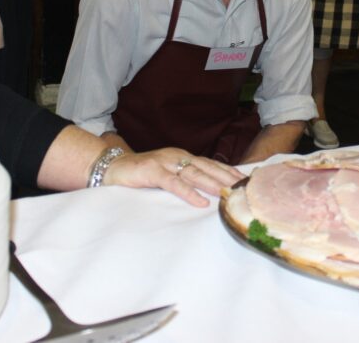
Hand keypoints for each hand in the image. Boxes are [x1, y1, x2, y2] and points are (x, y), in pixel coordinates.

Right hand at [104, 147, 244, 206]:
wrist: (112, 167)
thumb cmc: (142, 174)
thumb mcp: (168, 174)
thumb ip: (185, 178)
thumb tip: (209, 192)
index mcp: (183, 157)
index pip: (211, 164)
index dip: (228, 172)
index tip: (245, 181)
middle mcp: (177, 156)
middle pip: (207, 167)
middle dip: (226, 177)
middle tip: (243, 188)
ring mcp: (165, 162)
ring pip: (194, 173)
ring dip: (212, 183)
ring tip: (227, 193)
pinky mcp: (152, 171)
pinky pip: (173, 183)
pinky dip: (188, 192)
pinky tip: (200, 201)